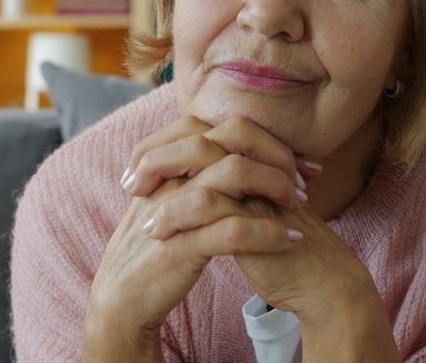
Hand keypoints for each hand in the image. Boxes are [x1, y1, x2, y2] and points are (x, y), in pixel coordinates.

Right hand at [83, 116, 308, 355]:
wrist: (122, 299)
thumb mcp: (175, 202)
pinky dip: (269, 233)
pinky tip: (290, 239)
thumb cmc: (158, 248)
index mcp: (171, 162)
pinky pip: (233, 229)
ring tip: (299, 205)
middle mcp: (172, 175)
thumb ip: (198, 176)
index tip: (297, 163)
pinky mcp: (181, 245)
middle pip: (232, 137)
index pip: (222, 126)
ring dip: (276, 186)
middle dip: (275, 154)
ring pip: (234, 174)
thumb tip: (241, 160)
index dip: (265, 138)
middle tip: (303, 180)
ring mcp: (175, 206)